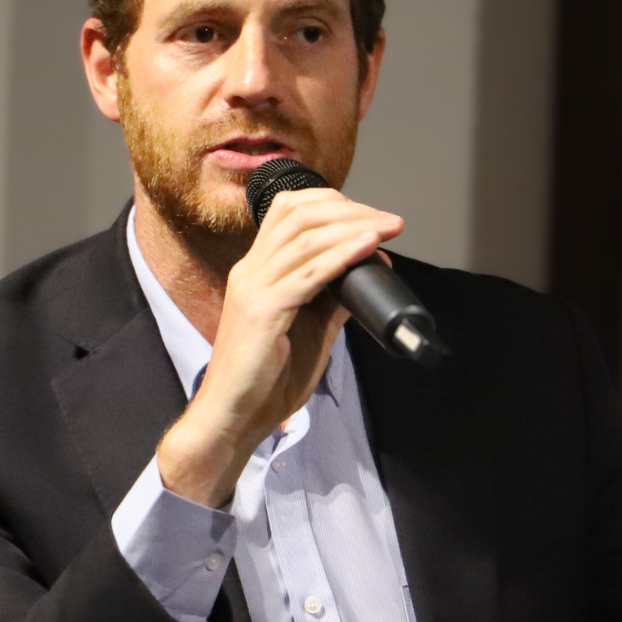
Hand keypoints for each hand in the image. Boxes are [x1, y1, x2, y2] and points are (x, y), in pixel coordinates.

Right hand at [155, 187, 402, 505]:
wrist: (233, 416)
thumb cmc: (266, 380)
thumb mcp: (308, 330)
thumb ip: (331, 299)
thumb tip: (367, 269)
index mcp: (256, 272)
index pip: (288, 212)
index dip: (331, 204)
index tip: (370, 215)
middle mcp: (251, 272)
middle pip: (299, 215)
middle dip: (349, 210)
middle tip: (388, 220)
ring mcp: (254, 289)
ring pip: (305, 238)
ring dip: (353, 228)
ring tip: (387, 228)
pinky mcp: (263, 312)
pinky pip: (307, 275)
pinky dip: (342, 256)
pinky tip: (368, 248)